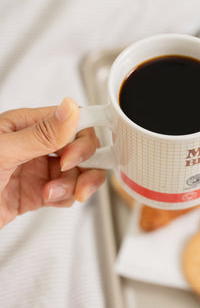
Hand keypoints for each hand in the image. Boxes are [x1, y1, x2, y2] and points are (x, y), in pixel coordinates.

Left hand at [0, 98, 105, 228]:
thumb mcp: (2, 154)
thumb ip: (41, 134)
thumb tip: (70, 108)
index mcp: (23, 125)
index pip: (70, 120)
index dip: (81, 137)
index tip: (76, 155)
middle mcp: (33, 145)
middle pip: (80, 146)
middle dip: (85, 163)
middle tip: (74, 175)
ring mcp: (35, 169)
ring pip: (78, 171)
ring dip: (74, 184)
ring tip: (55, 193)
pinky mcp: (35, 193)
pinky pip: (67, 191)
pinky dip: (65, 197)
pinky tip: (50, 199)